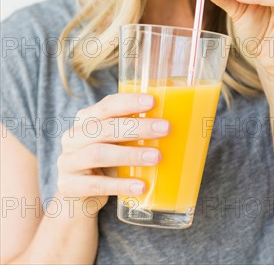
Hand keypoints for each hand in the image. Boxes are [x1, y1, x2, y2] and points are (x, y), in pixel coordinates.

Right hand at [56, 93, 170, 214]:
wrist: (77, 198)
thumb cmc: (106, 162)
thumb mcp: (116, 142)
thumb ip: (134, 129)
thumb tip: (180, 119)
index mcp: (86, 119)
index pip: (106, 105)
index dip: (129, 102)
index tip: (153, 101)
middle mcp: (73, 137)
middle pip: (105, 128)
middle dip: (137, 127)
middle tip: (165, 129)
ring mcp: (68, 162)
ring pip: (99, 154)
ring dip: (131, 155)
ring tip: (157, 158)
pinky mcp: (69, 187)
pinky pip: (96, 185)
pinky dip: (120, 185)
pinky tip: (141, 186)